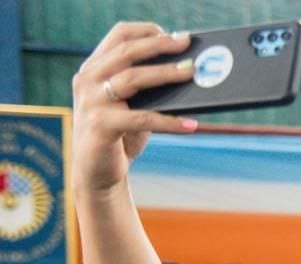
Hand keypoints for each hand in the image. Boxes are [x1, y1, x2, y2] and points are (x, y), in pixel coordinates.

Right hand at [71, 22, 195, 194]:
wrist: (97, 174)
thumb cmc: (121, 136)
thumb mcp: (134, 106)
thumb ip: (150, 89)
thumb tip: (189, 73)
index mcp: (94, 68)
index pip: (119, 36)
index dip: (147, 31)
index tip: (176, 36)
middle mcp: (88, 80)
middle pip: (127, 52)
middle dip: (160, 46)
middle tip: (187, 45)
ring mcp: (91, 102)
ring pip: (132, 79)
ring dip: (166, 74)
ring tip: (192, 74)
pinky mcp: (100, 126)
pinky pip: (142, 119)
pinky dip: (169, 121)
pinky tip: (191, 124)